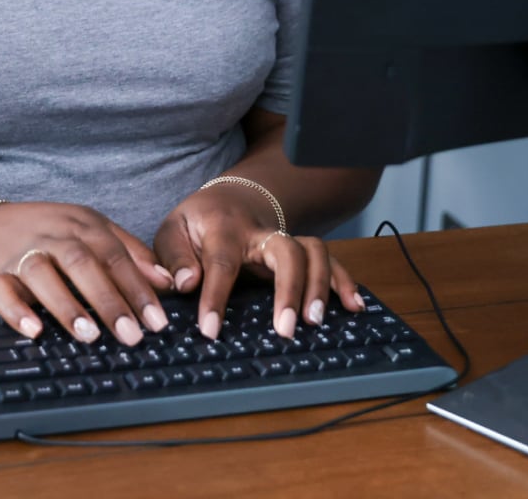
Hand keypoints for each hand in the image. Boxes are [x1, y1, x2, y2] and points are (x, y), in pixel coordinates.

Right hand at [0, 201, 174, 346]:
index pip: (115, 255)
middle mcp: (52, 236)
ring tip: (89, 335)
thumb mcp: (91, 231)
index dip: (137, 288)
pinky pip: (2, 291)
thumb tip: (169, 281)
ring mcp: (21, 253)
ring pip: (43, 275)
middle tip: (131, 334)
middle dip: (108, 300)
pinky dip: (16, 311)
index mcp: (82, 225)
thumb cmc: (47, 233)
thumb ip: (130, 253)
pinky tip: (34, 330)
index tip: (157, 321)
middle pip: (82, 264)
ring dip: (66, 305)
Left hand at [153, 183, 363, 339]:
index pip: (220, 263)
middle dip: (289, 289)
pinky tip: (353, 307)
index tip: (210, 330)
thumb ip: (174, 258)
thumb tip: (187, 284)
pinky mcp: (301, 249)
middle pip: (285, 250)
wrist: (229, 197)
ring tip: (316, 322)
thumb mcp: (173, 231)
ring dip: (320, 286)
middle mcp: (261, 232)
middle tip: (285, 329)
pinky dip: (345, 281)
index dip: (215, 297)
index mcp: (223, 228)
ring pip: (314, 251)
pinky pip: (330, 260)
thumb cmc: (198, 222)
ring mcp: (286, 239)